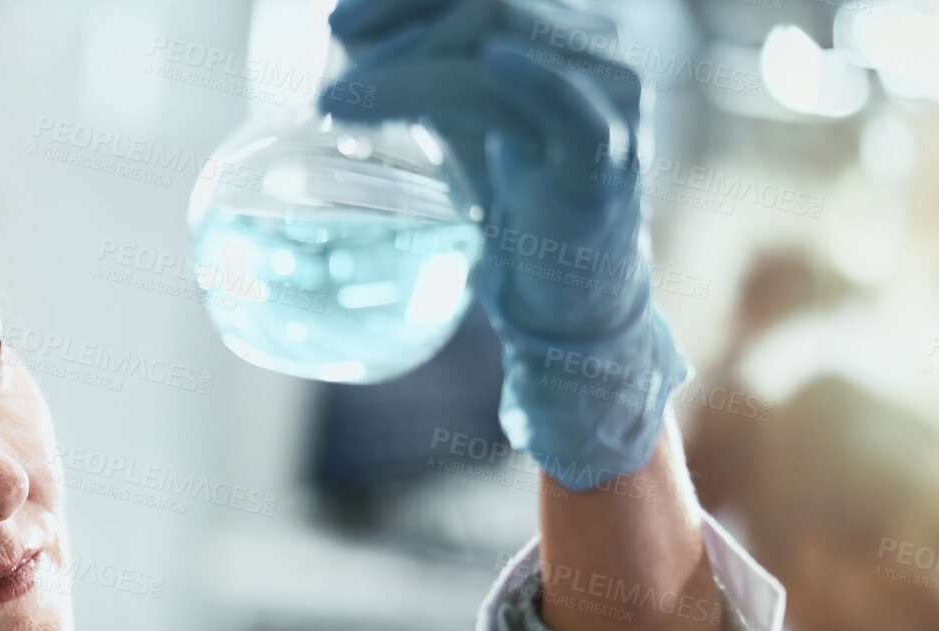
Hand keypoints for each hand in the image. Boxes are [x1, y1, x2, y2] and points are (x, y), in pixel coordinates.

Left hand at [318, 0, 691, 491]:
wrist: (571, 292)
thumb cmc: (521, 202)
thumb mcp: (465, 121)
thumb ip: (423, 74)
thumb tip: (344, 36)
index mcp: (558, 30)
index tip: (337, 29)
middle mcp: (590, 46)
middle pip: (484, 0)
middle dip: (397, 27)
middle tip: (331, 76)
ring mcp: (607, 95)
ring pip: (498, 39)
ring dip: (408, 68)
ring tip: (341, 106)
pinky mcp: (603, 154)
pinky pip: (563, 100)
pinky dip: (526, 76)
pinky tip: (489, 66)